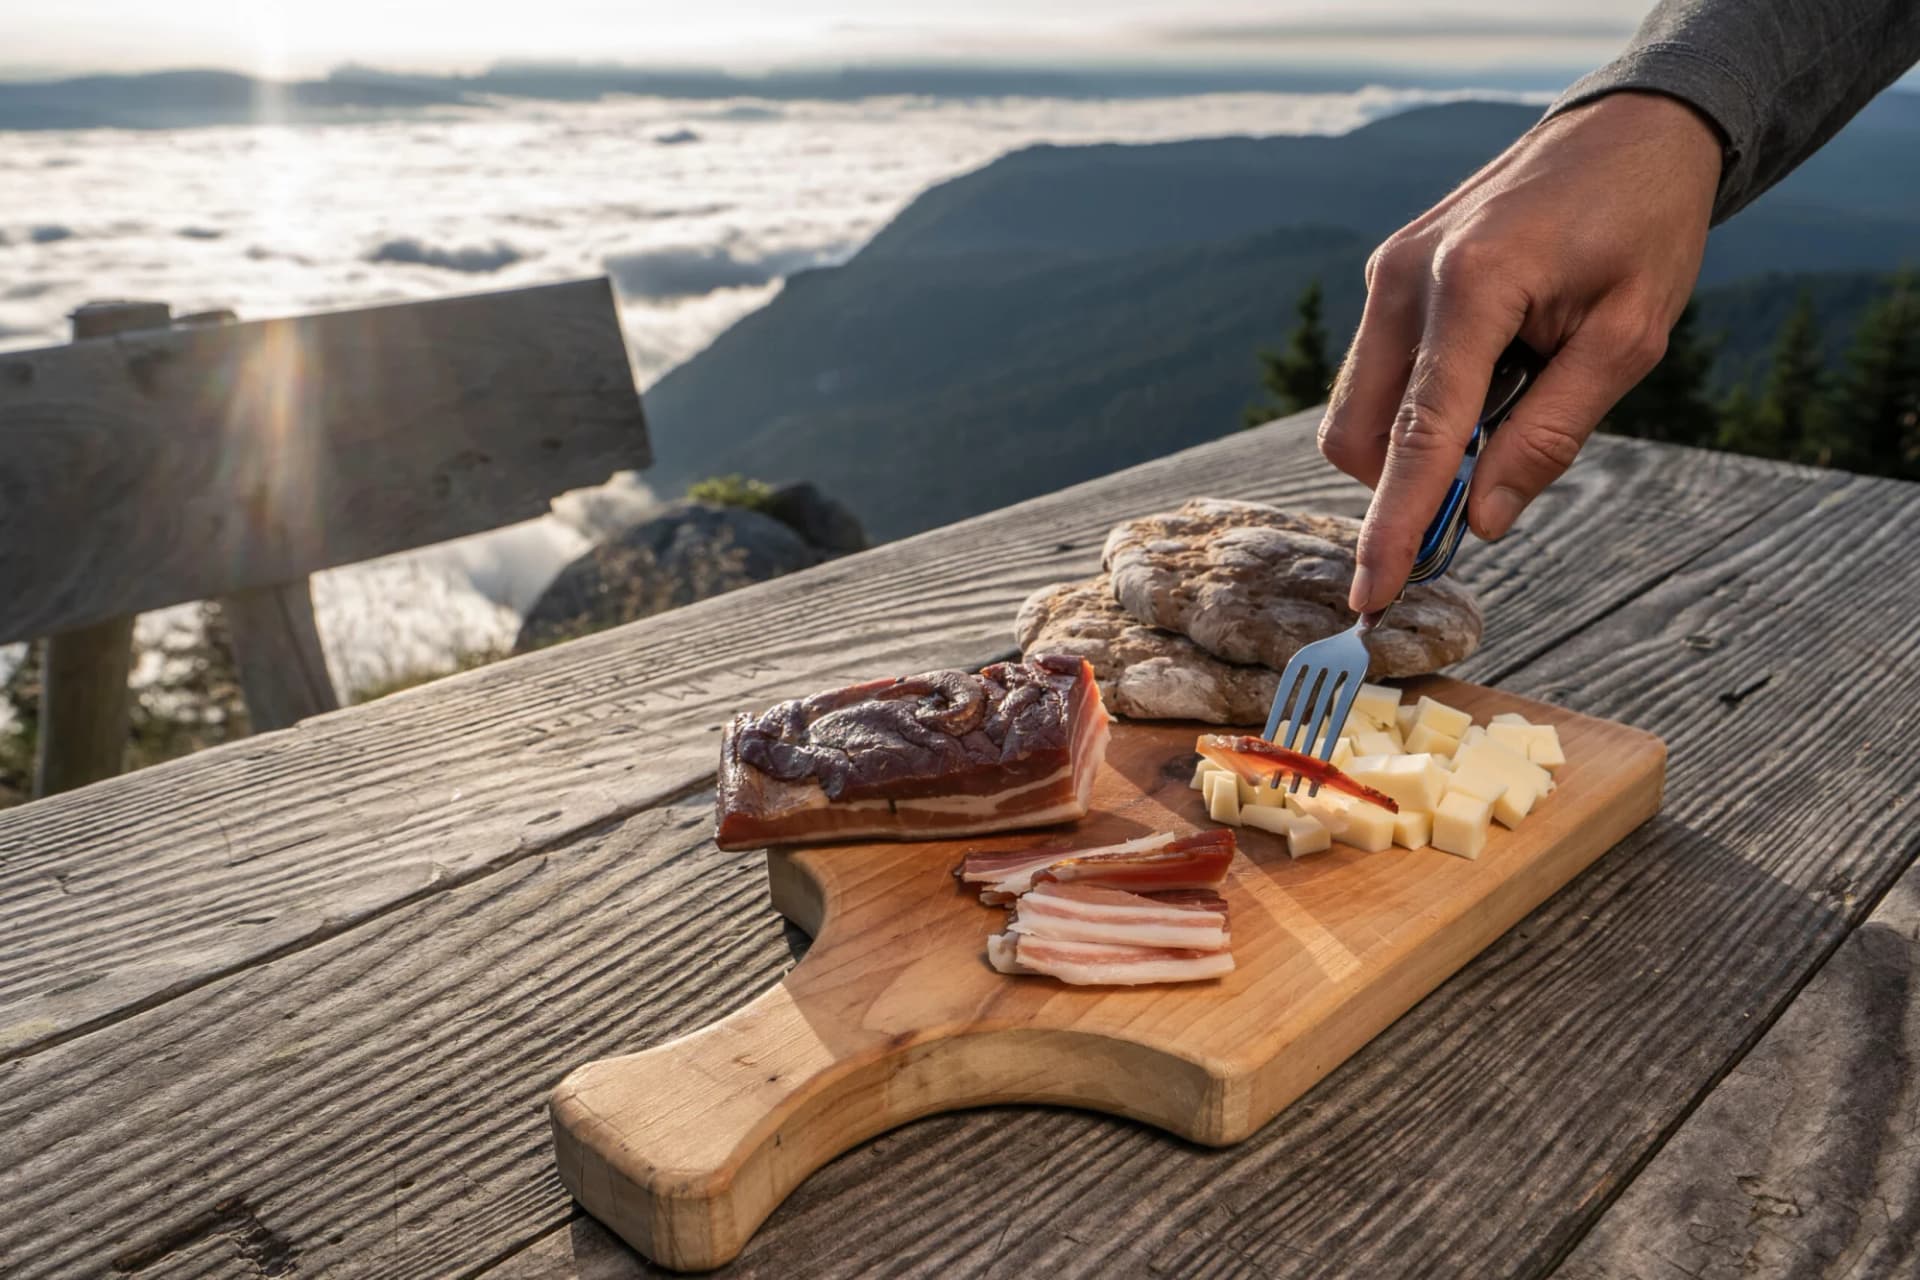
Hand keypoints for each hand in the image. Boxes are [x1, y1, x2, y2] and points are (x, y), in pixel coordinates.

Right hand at [1318, 91, 1723, 612]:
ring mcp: (1386, 273)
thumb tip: (1480, 521)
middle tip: (1485, 491)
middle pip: (1359, 436)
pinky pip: (1377, 373)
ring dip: (1413, 446)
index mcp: (1471, 285)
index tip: (1369, 597)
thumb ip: (1549, 434)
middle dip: (1402, 487)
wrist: (1628, 129)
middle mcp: (1405, 279)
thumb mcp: (1628, 340)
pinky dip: (1417, 407)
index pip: (1419, 436)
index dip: (1392, 526)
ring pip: (1358, 410)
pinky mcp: (1387, 275)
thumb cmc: (1642, 226)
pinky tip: (1486, 379)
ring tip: (1504, 410)